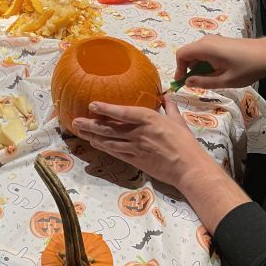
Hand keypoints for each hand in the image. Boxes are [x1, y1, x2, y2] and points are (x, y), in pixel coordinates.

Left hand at [72, 98, 210, 189]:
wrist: (189, 168)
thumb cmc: (186, 143)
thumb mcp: (178, 121)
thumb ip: (169, 107)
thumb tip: (165, 96)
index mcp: (150, 119)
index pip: (123, 113)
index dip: (106, 109)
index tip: (92, 105)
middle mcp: (139, 133)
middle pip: (111, 129)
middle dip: (91, 124)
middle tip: (76, 121)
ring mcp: (136, 148)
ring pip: (109, 141)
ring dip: (93, 136)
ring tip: (80, 131)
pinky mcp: (136, 161)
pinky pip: (116, 153)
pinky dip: (104, 148)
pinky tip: (95, 144)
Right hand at [176, 35, 265, 88]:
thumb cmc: (247, 68)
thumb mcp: (225, 80)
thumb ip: (203, 82)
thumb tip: (187, 82)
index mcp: (204, 48)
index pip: (181, 55)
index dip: (178, 69)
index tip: (182, 82)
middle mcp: (206, 41)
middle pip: (189, 54)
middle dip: (189, 69)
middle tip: (196, 84)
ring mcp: (214, 40)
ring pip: (198, 54)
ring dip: (199, 67)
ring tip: (210, 80)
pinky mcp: (221, 42)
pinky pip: (206, 52)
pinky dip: (206, 63)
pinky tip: (218, 73)